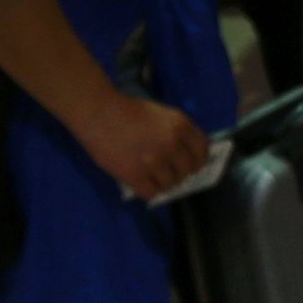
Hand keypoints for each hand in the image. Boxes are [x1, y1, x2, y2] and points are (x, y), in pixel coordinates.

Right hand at [79, 92, 207, 201]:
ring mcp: (154, 161)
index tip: (193, 166)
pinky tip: (143, 185)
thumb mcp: (162, 114)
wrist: (99, 113)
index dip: (199, 160)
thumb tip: (184, 154)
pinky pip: (151, 193)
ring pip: (170, 184)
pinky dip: (149, 191)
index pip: (202, 150)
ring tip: (155, 180)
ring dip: (164, 184)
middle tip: (170, 174)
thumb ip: (176, 132)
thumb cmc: (128, 109)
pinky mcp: (135, 175)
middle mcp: (172, 144)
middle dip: (180, 174)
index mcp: (181, 125)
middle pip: (187, 170)